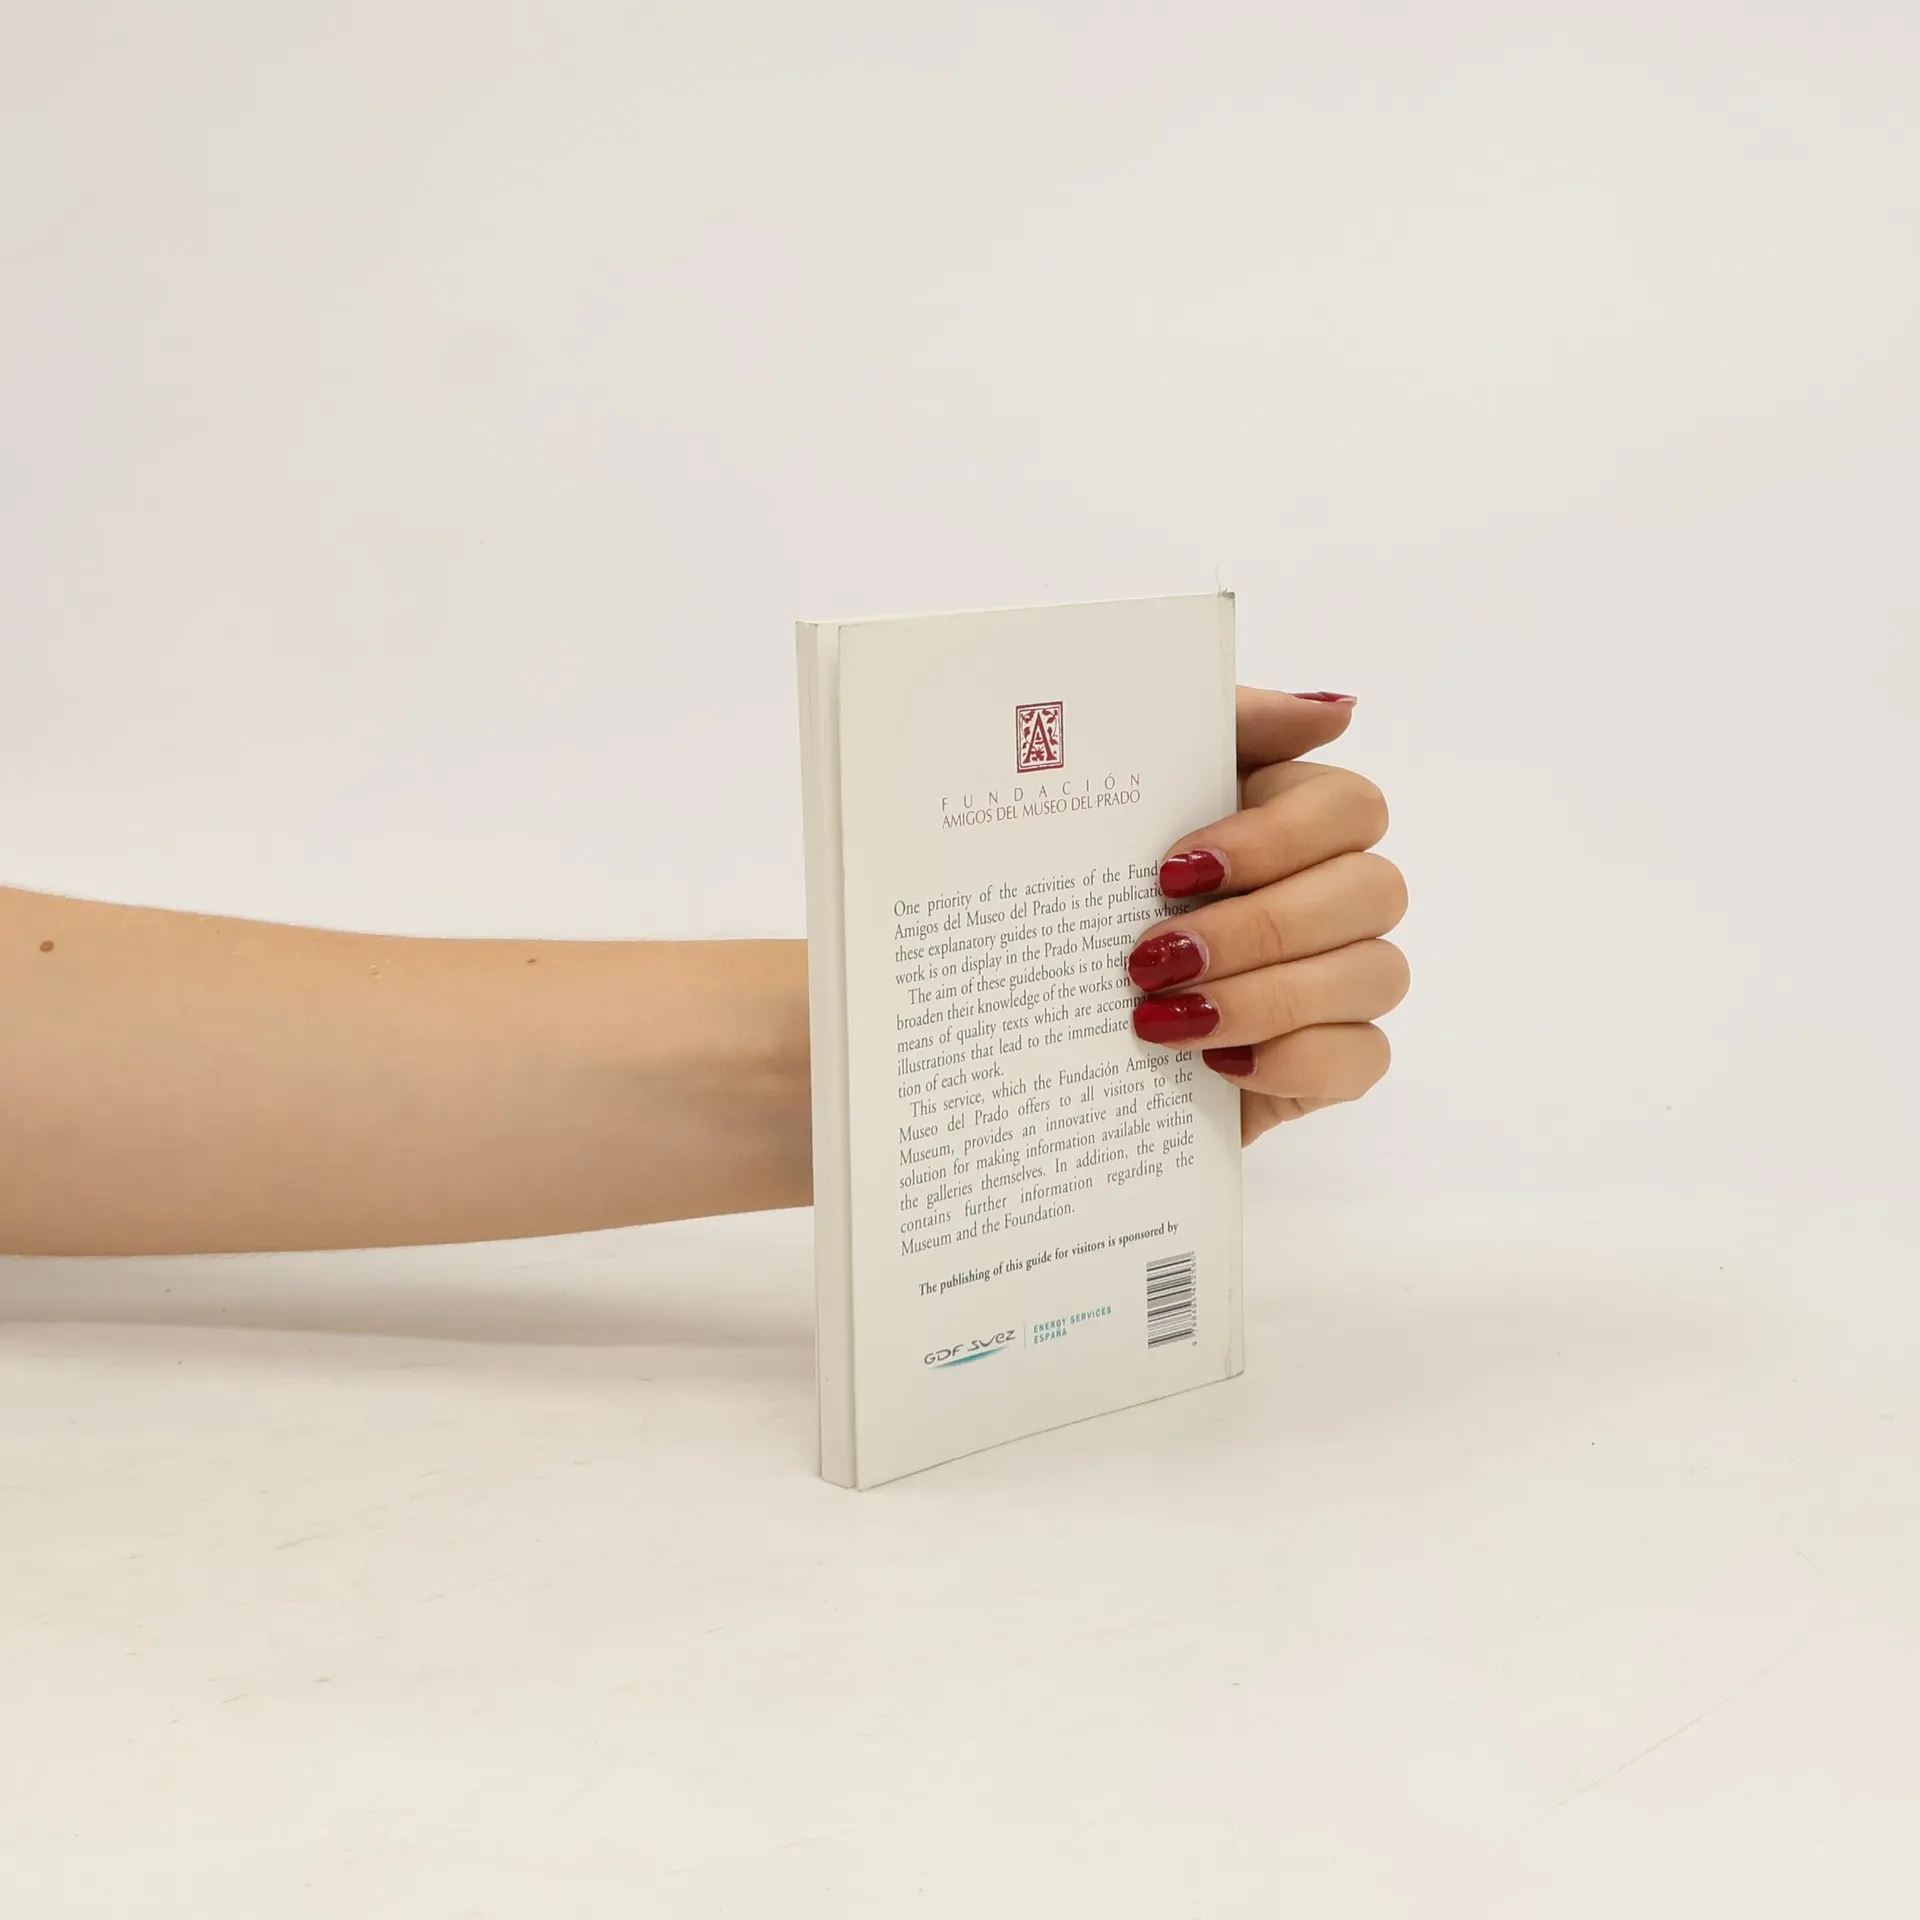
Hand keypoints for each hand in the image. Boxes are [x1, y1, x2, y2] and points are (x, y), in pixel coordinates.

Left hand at [1125, 689, 1407, 1144]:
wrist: (1048, 1020)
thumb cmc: (1092, 890)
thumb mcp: (1129, 791)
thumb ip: (1228, 727)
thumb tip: (1335, 709)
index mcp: (1292, 818)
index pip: (1350, 807)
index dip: (1274, 839)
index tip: (1172, 871)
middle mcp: (1334, 892)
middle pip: (1374, 889)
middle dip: (1259, 928)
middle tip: (1151, 959)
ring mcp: (1345, 978)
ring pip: (1379, 973)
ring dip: (1266, 998)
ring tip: (1163, 1020)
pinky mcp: (1336, 1061)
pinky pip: (1364, 1058)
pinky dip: (1291, 1059)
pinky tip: (1215, 1064)